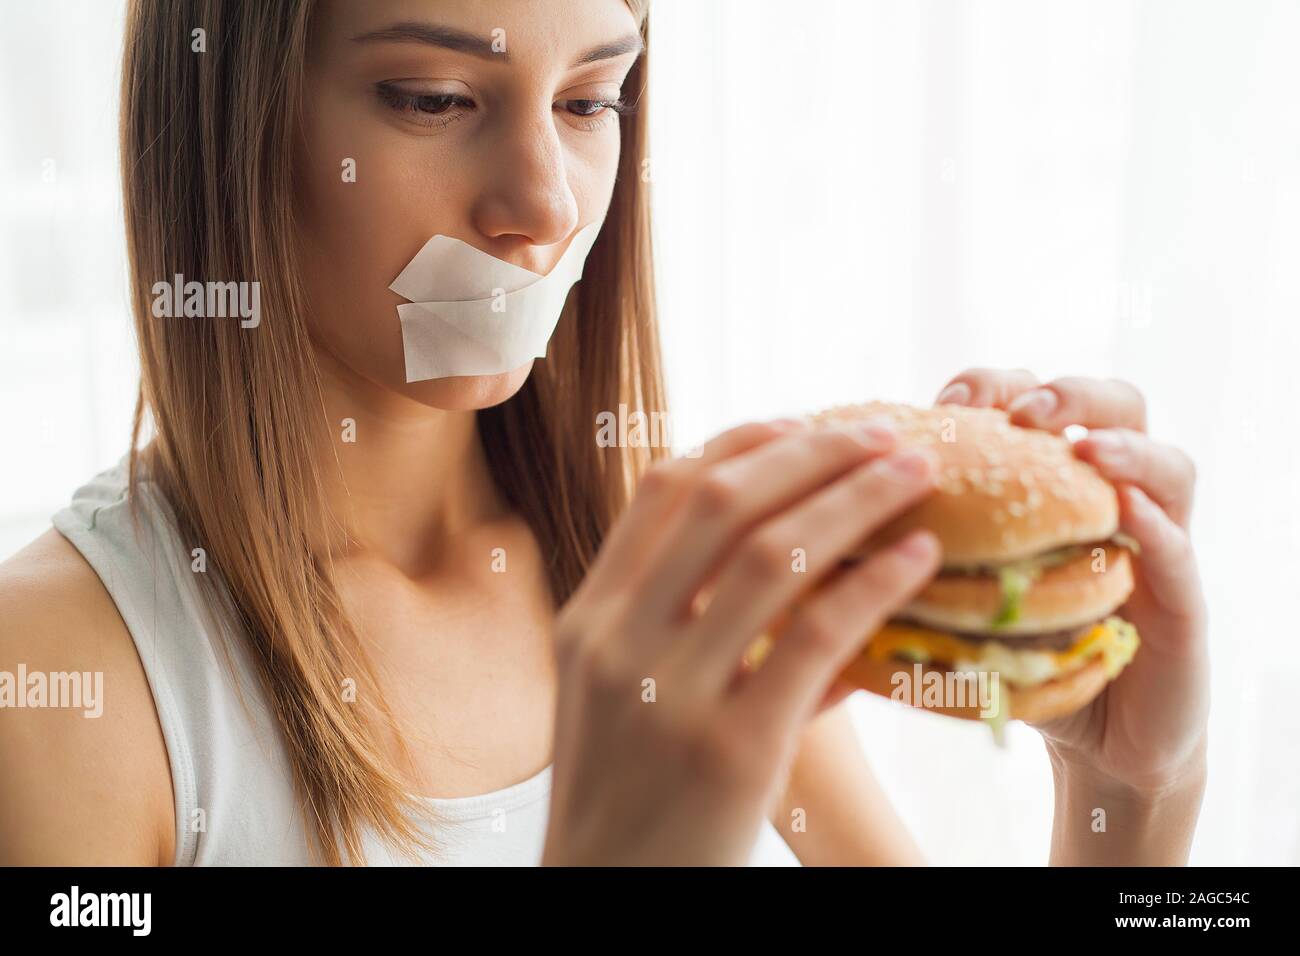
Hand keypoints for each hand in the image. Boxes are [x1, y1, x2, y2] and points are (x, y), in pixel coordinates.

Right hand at [542, 417, 941, 864]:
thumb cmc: (630, 802)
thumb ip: (678, 628)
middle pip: (721, 502)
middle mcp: (618, 643)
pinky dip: (876, 583)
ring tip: (915, 472)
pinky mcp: (731, 751)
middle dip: (812, 453)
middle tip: (881, 432)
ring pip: (772, 556)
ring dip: (856, 499)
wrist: (607, 902)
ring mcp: (669, 695)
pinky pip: (816, 637)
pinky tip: (920, 560)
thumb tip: (785, 562)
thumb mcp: (625, 702)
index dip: (740, 442)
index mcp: (588, 621)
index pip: (660, 490)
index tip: (802, 423)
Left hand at [935, 370, 1208, 795]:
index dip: (994, 387)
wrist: (1092, 741)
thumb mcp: (957, 594)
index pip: (1033, 400)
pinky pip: (1180, 555)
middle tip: (1023, 413)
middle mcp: (1114, 498)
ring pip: (1169, 467)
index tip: (947, 404)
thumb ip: (913, 551)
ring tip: (1084, 451)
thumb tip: (817, 528)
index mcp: (1056, 481)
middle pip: (1116, 407)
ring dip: (1126, 449)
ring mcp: (1157, 546)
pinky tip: (1128, 517)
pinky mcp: (1183, 607)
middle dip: (1068, 395)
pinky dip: (1157, 529)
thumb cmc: (1015, 655)